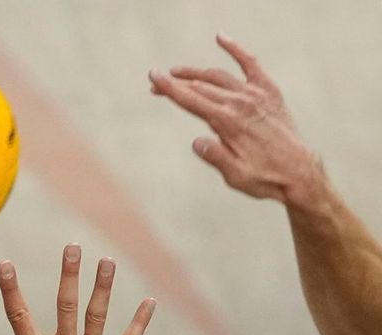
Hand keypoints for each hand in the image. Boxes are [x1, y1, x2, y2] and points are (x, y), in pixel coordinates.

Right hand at [149, 33, 325, 206]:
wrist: (300, 174)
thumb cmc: (265, 178)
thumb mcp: (234, 175)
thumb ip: (215, 157)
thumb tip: (197, 142)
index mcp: (227, 122)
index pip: (190, 100)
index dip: (168, 88)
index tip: (152, 77)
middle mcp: (240, 104)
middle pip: (200, 87)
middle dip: (176, 83)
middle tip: (156, 84)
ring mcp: (255, 95)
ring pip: (218, 76)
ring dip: (196, 72)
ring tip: (178, 72)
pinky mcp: (269, 93)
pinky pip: (251, 65)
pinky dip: (236, 50)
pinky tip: (220, 39)